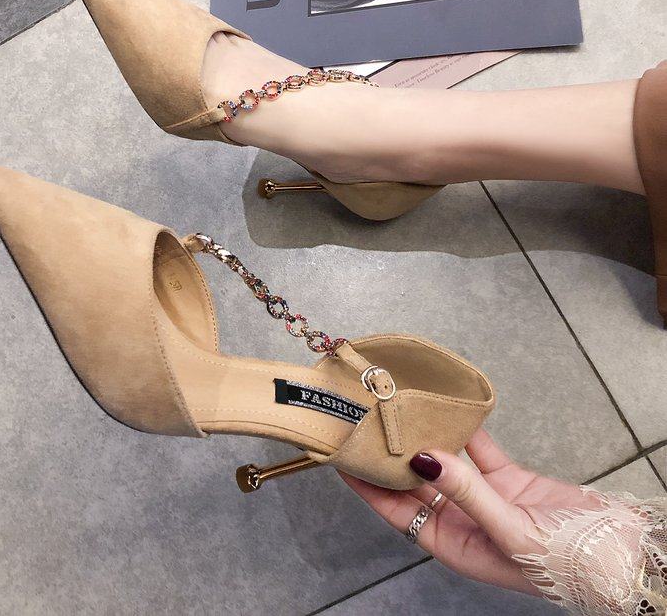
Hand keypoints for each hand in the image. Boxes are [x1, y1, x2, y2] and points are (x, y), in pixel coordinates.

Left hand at [340, 429, 596, 595]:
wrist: (625, 554)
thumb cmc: (566, 562)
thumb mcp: (508, 529)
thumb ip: (465, 491)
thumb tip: (421, 459)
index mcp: (454, 544)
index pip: (397, 511)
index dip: (369, 485)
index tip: (346, 457)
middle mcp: (463, 521)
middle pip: (416, 483)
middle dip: (392, 455)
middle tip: (368, 422)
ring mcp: (486, 498)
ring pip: (445, 462)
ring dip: (426, 438)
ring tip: (399, 409)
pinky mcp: (510, 479)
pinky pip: (480, 450)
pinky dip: (466, 430)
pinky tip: (449, 408)